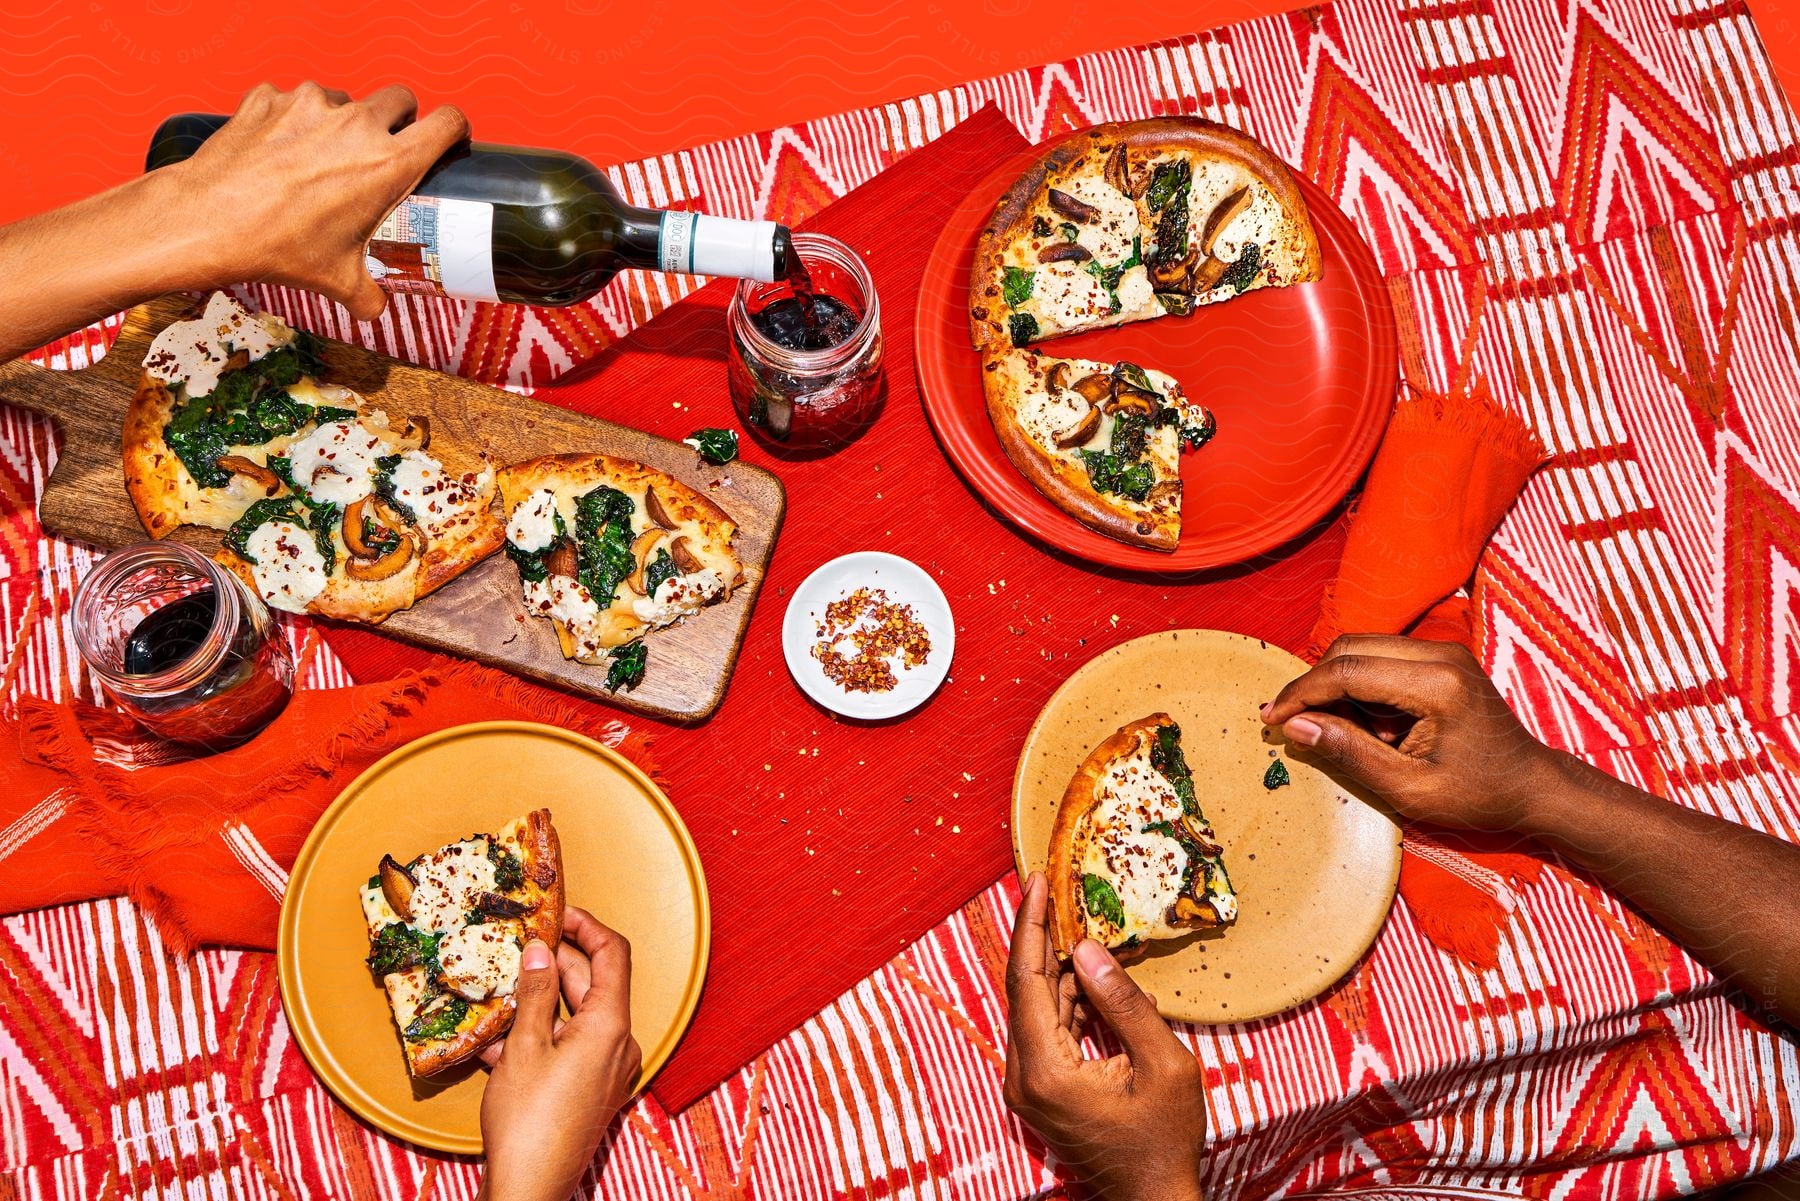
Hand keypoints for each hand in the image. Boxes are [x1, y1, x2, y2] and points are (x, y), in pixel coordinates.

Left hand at [167, 82, 467, 318]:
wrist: (210, 221)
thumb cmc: (279, 247)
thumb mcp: (337, 279)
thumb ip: (368, 295)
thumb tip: (376, 309)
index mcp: (388, 163)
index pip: (445, 122)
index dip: (454, 127)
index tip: (449, 136)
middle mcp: (356, 125)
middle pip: (400, 98)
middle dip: (399, 117)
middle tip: (385, 145)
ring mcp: (311, 104)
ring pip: (344, 99)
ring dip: (341, 120)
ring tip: (321, 155)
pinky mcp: (271, 98)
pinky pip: (292, 100)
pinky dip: (292, 119)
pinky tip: (279, 149)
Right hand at [478, 907, 640, 1200]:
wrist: (530, 1190)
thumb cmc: (528, 1122)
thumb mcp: (525, 1047)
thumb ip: (537, 992)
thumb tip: (540, 949)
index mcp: (611, 1025)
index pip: (614, 954)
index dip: (588, 927)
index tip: (557, 914)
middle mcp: (619, 1044)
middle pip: (593, 985)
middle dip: (556, 963)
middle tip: (519, 946)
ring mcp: (608, 1070)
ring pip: (577, 1018)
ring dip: (541, 1002)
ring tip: (500, 991)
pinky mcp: (592, 1091)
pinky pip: (570, 1048)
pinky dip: (540, 1037)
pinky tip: (498, 1042)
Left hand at [1003, 873, 1207, 1200]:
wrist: (1152, 1199)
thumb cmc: (1164, 1140)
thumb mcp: (1163, 1065)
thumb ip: (1125, 1003)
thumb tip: (1087, 948)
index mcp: (1046, 1070)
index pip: (1027, 979)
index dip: (1031, 924)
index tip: (1034, 881)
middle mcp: (1024, 1077)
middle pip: (1026, 989)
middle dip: (1042, 938)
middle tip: (1053, 890)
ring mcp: (1028, 1086)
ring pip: (1037, 1009)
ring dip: (1060, 971)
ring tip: (1081, 927)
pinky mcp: (1040, 1091)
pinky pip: (1048, 1031)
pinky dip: (1070, 1003)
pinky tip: (1096, 982)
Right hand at [1261, 634, 1557, 830]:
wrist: (1530, 785)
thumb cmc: (1478, 795)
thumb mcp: (1409, 788)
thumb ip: (1349, 752)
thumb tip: (1294, 726)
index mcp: (1437, 684)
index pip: (1348, 671)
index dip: (1302, 693)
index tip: (1272, 719)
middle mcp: (1440, 654)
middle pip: (1349, 649)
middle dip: (1313, 685)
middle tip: (1291, 724)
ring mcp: (1442, 652)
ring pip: (1361, 650)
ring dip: (1336, 687)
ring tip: (1337, 733)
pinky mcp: (1440, 659)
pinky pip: (1380, 660)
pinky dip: (1358, 688)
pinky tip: (1365, 726)